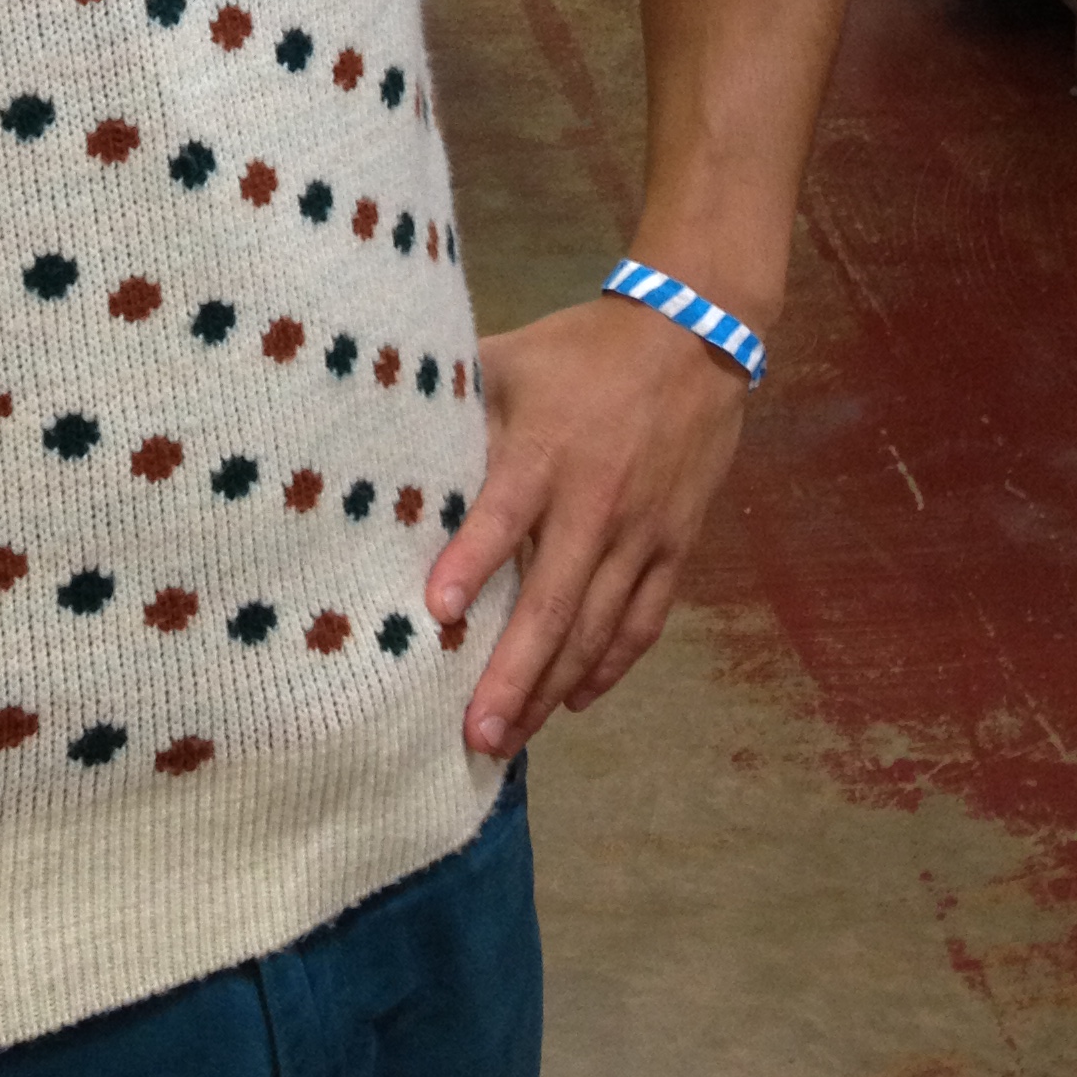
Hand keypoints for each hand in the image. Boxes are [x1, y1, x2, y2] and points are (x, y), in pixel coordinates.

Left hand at [424, 297, 749, 762]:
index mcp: (546, 452)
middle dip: (514, 673)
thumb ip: (456, 404)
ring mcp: (642, 533)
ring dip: (553, 687)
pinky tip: (575, 699)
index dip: (472, 563)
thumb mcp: (511, 361)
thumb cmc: (581, 352)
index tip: (434, 612)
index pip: (504, 515)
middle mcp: (596, 503)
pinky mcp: (676, 547)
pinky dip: (611, 666)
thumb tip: (383, 435)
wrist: (693, 339)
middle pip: (554, 601)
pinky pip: (643, 621)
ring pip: (597, 628)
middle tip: (476, 734)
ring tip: (513, 737)